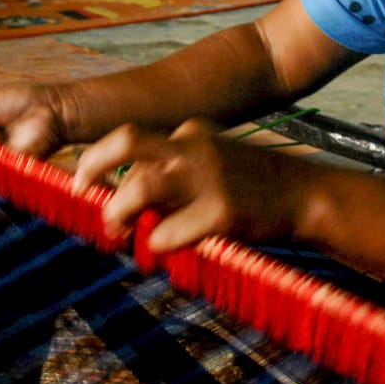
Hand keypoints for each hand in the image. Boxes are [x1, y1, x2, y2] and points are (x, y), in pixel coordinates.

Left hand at [73, 118, 304, 252]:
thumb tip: (123, 204)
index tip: (82, 182)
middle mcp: (193, 146)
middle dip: (92, 164)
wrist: (306, 194)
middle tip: (79, 190)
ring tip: (116, 230)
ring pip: (141, 185)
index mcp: (188, 133)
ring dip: (118, 211)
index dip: (98, 160)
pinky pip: (169, 232)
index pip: (129, 137)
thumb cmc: (251, 187)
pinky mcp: (221, 211)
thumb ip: (170, 177)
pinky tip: (159, 250)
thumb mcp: (209, 165)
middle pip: (126, 140)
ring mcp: (208, 176)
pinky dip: (155, 244)